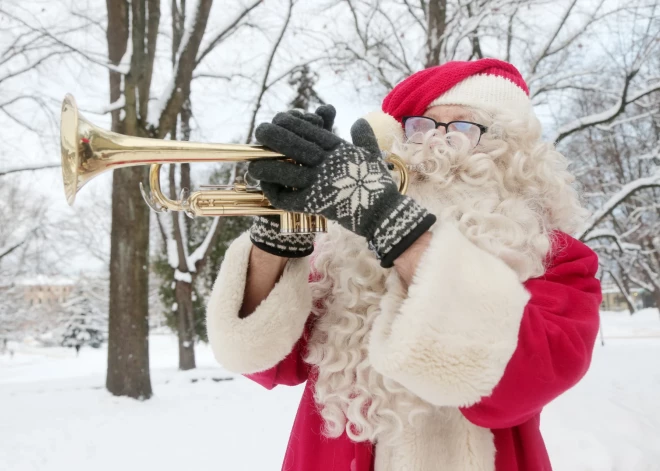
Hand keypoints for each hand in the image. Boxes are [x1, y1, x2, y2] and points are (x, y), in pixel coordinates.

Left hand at [249, 113, 435, 266]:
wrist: (383, 213)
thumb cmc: (379, 185)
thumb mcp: (374, 155)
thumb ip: (364, 137)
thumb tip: (358, 121)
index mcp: (339, 149)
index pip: (311, 130)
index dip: (292, 123)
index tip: (279, 118)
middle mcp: (327, 163)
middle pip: (294, 145)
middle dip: (274, 136)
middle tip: (260, 131)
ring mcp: (320, 183)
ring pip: (285, 171)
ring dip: (267, 167)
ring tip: (254, 164)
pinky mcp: (315, 204)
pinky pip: (288, 199)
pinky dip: (275, 194)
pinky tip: (266, 188)